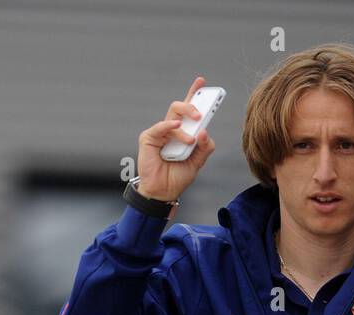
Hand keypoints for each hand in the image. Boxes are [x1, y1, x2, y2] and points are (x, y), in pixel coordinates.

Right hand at [135, 75, 217, 203]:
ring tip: (191, 139)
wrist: (163, 192)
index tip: (202, 82)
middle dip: (192, 105)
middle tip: (201, 114)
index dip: (194, 94)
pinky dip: (170, 126)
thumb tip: (204, 131)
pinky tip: (176, 127)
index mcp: (183, 133)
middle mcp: (171, 130)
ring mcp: (159, 133)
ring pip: (173, 114)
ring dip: (186, 120)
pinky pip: (160, 127)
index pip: (188, 110)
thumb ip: (204, 147)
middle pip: (180, 107)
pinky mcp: (149, 138)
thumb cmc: (177, 177)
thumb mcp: (197, 162)